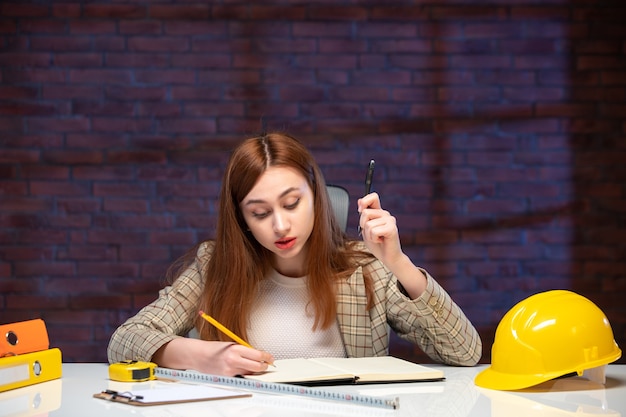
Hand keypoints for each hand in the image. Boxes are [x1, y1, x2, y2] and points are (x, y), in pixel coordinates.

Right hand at [153, 338, 274, 375]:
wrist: (199, 356)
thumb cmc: (215, 349)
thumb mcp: (232, 344)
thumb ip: (244, 350)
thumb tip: (259, 355)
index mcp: (235, 349)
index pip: (257, 355)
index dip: (267, 357)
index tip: (270, 357)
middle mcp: (233, 360)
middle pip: (257, 367)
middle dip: (264, 366)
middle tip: (267, 364)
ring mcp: (230, 371)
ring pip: (250, 373)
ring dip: (255, 371)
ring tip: (257, 366)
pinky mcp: (227, 377)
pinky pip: (241, 376)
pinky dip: (245, 373)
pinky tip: (245, 370)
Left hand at [357, 192, 426, 298]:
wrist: (388, 258)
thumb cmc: (378, 245)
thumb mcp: (366, 229)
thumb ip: (363, 217)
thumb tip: (359, 202)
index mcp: (379, 213)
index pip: (373, 197)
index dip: (364, 201)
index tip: (360, 211)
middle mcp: (386, 214)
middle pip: (365, 213)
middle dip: (363, 226)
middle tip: (372, 234)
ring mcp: (390, 220)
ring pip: (368, 225)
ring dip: (369, 235)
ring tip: (378, 239)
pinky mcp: (392, 228)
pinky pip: (374, 231)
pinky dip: (374, 239)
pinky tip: (381, 241)